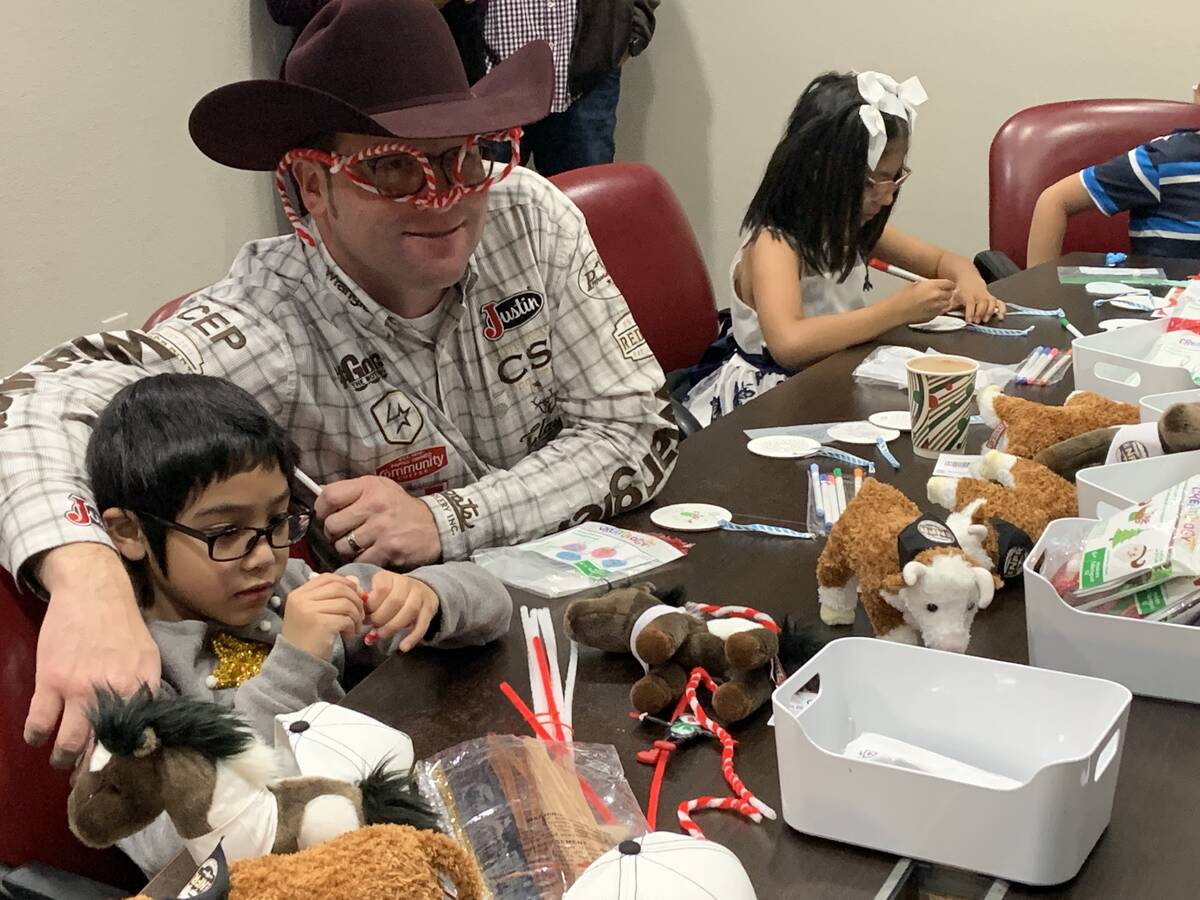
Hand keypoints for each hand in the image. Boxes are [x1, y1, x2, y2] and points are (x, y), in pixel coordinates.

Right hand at [29, 545, 160, 768]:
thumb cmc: (124, 626)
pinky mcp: (49, 680)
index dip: (127, 758)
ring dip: (63, 759)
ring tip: (62, 761)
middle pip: (101, 746)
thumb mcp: (148, 658)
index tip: (120, 770)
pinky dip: (36, 736)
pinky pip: (39, 722)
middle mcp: (111, 692)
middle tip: (86, 775)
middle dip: (92, 768)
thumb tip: (145, 725)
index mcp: (140, 687)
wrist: (94, 592)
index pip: (136, 735)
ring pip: (67, 742)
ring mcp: (78, 688)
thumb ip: (145, 691)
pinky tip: (38, 738)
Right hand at [281, 573, 365, 659]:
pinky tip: (348, 635)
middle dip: (356, 600)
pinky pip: (346, 618)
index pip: (327, 577)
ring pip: (346, 603)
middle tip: (360, 615)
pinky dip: (352, 626)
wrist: (298, 663)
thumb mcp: (317, 612)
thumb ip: (333, 595)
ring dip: (356, 616)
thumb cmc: (309, 637)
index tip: (356, 596)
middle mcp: (301, 599)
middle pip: (339, 587)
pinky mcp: (320, 624)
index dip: (346, 584)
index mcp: (299, 594)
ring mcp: (309, 611)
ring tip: (354, 627)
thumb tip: (355, 580)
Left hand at [316, 476, 441, 567]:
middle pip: (332, 524)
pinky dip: (361, 560)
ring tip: (359, 546)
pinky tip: (371, 554)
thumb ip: (352, 491)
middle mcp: (374, 505)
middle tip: (345, 534)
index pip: (329, 496)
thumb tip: (320, 493)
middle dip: (334, 533)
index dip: (321, 509)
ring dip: (347, 550)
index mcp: (369, 487)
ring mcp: (381, 528)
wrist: (436, 526)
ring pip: (342, 546)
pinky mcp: (389, 548)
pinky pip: (359, 560)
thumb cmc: (401, 508)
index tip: (326, 515)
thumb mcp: (380, 488)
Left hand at [363, 571, 440, 652]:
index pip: (381, 589)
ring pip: (409, 611)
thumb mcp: (378, 593)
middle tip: (372, 628)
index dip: (371, 606)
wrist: (421, 589)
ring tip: (381, 636)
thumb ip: (367, 603)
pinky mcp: (429, 609)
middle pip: (395, 601)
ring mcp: (420, 595)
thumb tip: (356, 616)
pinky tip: (403, 647)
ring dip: (393, 627)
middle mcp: (407, 583)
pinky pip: (422, 624)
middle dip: (380, 619)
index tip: (365, 617)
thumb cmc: (391, 595)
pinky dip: (412, 637)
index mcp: (390, 577)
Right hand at [887, 279, 956, 325]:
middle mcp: (937, 297)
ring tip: (932, 302)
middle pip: (951, 294)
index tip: (945, 285)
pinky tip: (927, 308)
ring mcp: (936, 308)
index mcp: (933, 286)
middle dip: (946, 293)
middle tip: (938, 293)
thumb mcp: (915, 284)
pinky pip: (940, 312)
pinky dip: (937, 310)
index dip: (947, 285)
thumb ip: (929, 284)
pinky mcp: (934, 317)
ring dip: (943, 302)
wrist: (895, 312)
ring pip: (948, 304)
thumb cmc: (901, 299)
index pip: (950, 284)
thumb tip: (935, 285)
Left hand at [951, 279, 1006, 323]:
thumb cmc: (961, 291)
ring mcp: (987, 296)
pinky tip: (1001, 317)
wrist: (968, 279)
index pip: (970, 303)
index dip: (970, 312)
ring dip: (990, 311)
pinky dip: (1002, 309)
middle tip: (977, 321)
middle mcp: (979, 295)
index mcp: (968, 295)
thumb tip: (941, 312)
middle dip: (980, 312)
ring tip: (986, 319)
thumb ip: (949, 305)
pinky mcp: (992, 298)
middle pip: (982, 303)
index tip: (969, 320)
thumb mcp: (954, 297)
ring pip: (992, 302)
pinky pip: (1000, 303)